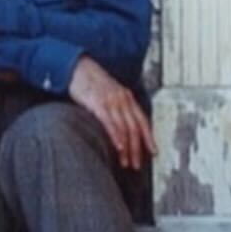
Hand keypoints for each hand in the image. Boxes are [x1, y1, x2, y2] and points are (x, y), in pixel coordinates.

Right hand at [68, 55, 156, 170]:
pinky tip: (118, 147)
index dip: (149, 138)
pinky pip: (110, 123)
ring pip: (124, 128)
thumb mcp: (108, 92)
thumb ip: (116, 107)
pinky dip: (116, 136)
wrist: (77, 67)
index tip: (153, 152)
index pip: (142, 121)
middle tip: (136, 165)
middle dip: (137, 149)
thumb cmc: (90, 82)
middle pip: (135, 128)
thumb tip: (120, 125)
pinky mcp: (98, 103)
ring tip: (126, 162)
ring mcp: (111, 101)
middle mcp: (122, 99)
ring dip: (127, 148)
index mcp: (127, 97)